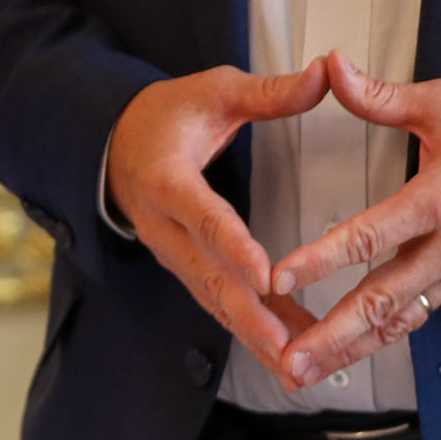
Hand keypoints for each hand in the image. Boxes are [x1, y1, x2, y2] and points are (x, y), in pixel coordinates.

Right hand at [108, 59, 332, 386]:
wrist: (113, 146)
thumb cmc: (165, 117)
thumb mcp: (213, 92)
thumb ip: (269, 92)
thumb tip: (328, 73)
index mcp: (167, 181)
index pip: (204, 218)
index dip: (234, 248)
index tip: (266, 275)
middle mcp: (164, 229)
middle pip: (210, 279)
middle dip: (251, 317)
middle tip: (288, 348)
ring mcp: (172, 255)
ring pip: (216, 303)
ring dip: (257, 336)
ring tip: (298, 366)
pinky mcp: (185, 270)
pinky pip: (220, 305)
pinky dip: (254, 331)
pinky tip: (290, 354)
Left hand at [270, 57, 440, 388]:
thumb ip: (381, 96)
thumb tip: (330, 67)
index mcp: (439, 200)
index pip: (372, 235)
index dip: (322, 259)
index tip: (279, 279)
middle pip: (382, 300)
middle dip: (332, 335)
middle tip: (289, 362)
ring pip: (396, 321)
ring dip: (349, 350)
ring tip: (303, 374)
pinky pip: (413, 317)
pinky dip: (378, 339)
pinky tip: (344, 356)